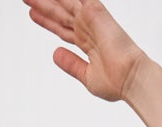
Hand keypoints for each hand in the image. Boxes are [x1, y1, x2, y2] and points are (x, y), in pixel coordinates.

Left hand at [23, 0, 148, 102]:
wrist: (130, 79)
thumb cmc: (116, 83)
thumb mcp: (87, 76)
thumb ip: (71, 64)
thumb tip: (55, 54)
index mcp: (86, 44)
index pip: (61, 28)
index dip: (46, 21)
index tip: (32, 14)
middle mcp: (87, 29)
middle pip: (59, 13)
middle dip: (42, 4)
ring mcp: (90, 19)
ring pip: (64, 3)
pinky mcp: (95, 12)